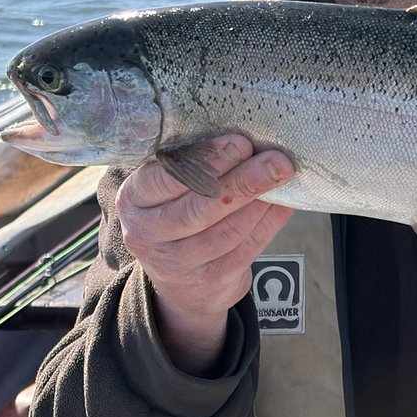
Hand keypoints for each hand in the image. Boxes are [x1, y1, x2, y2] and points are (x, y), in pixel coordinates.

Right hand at [116, 135, 294, 374]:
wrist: (182, 281)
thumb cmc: (178, 212)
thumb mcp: (168, 188)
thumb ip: (192, 163)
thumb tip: (245, 135)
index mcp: (134, 200)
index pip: (166, 178)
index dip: (207, 160)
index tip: (241, 142)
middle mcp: (147, 234)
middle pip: (200, 207)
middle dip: (243, 180)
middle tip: (276, 160)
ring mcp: (178, 264)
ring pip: (226, 231)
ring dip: (259, 201)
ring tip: (281, 176)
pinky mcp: (211, 280)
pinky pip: (247, 248)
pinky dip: (269, 222)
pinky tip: (282, 202)